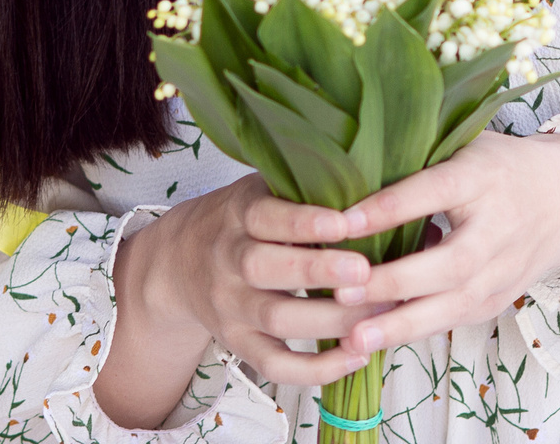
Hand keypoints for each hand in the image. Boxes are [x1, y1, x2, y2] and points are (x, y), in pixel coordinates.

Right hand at [110, 173, 386, 399]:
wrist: (179, 262)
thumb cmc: (241, 220)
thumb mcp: (260, 190)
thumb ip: (302, 190)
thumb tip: (373, 190)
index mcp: (238, 214)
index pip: (266, 217)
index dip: (305, 222)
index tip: (346, 223)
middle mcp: (228, 260)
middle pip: (267, 270)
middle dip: (320, 273)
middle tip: (367, 272)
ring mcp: (230, 306)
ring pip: (277, 320)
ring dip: (332, 322)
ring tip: (380, 314)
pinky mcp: (237, 343)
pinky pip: (274, 364)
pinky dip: (316, 369)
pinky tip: (357, 357)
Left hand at [331, 131, 559, 355]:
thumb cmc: (502, 167)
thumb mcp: (465, 146)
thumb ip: (419, 159)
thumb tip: (348, 173)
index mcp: (479, 178)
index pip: (431, 192)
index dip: (387, 208)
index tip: (342, 222)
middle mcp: (493, 230)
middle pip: (445, 263)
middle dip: (392, 281)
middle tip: (340, 292)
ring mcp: (499, 272)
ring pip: (450, 305)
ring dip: (399, 325)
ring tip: (354, 338)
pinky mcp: (495, 301)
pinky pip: (452, 321)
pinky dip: (413, 333)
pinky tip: (374, 343)